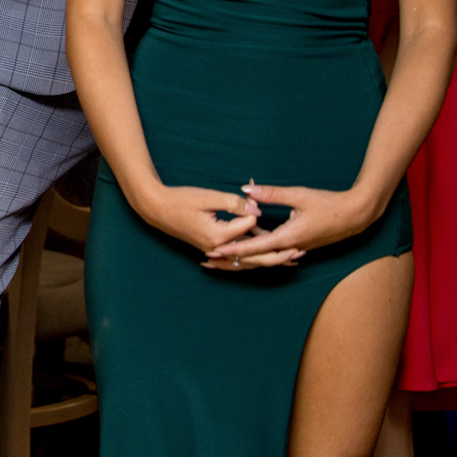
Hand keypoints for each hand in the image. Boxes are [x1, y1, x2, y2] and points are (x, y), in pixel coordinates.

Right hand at [128, 183, 293, 266]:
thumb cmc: (180, 199)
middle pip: (255, 255)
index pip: (249, 225)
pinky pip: (237, 259)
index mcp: (219, 235)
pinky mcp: (212, 248)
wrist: (156, 209)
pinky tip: (263, 258)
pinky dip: (251, 259)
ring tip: (290, 260)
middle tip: (300, 253)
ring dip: (268, 260)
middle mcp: (218, 248)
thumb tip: (256, 208)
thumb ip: (234, 203)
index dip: (257, 210)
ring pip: (247, 260)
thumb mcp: (207, 197)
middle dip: (278, 254)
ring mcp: (214, 250)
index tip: (265, 199)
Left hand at [201, 180, 379, 268]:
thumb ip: (271, 193)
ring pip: (264, 256)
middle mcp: (290, 246)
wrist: (355, 215)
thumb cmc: (328, 204)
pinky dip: (259, 252)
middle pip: (256, 258)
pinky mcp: (299, 244)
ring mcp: (296, 247)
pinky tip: (247, 247)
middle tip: (208, 260)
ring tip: (221, 257)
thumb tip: (246, 188)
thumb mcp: (298, 195)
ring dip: (244, 257)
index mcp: (288, 237)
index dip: (233, 249)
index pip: (254, 246)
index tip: (213, 251)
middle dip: (232, 259)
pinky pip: (274, 252)